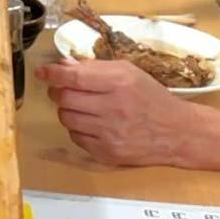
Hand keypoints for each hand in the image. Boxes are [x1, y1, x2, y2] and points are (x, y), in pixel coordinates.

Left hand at [37, 58, 207, 167]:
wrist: (177, 132)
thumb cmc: (152, 98)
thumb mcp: (128, 72)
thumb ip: (95, 68)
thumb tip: (63, 65)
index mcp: (119, 82)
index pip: (73, 77)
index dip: (52, 74)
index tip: (42, 72)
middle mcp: (113, 108)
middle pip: (65, 99)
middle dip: (59, 92)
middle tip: (64, 90)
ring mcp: (109, 134)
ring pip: (67, 119)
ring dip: (68, 110)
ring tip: (83, 107)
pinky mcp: (107, 153)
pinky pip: (76, 138)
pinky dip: (78, 129)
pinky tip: (93, 123)